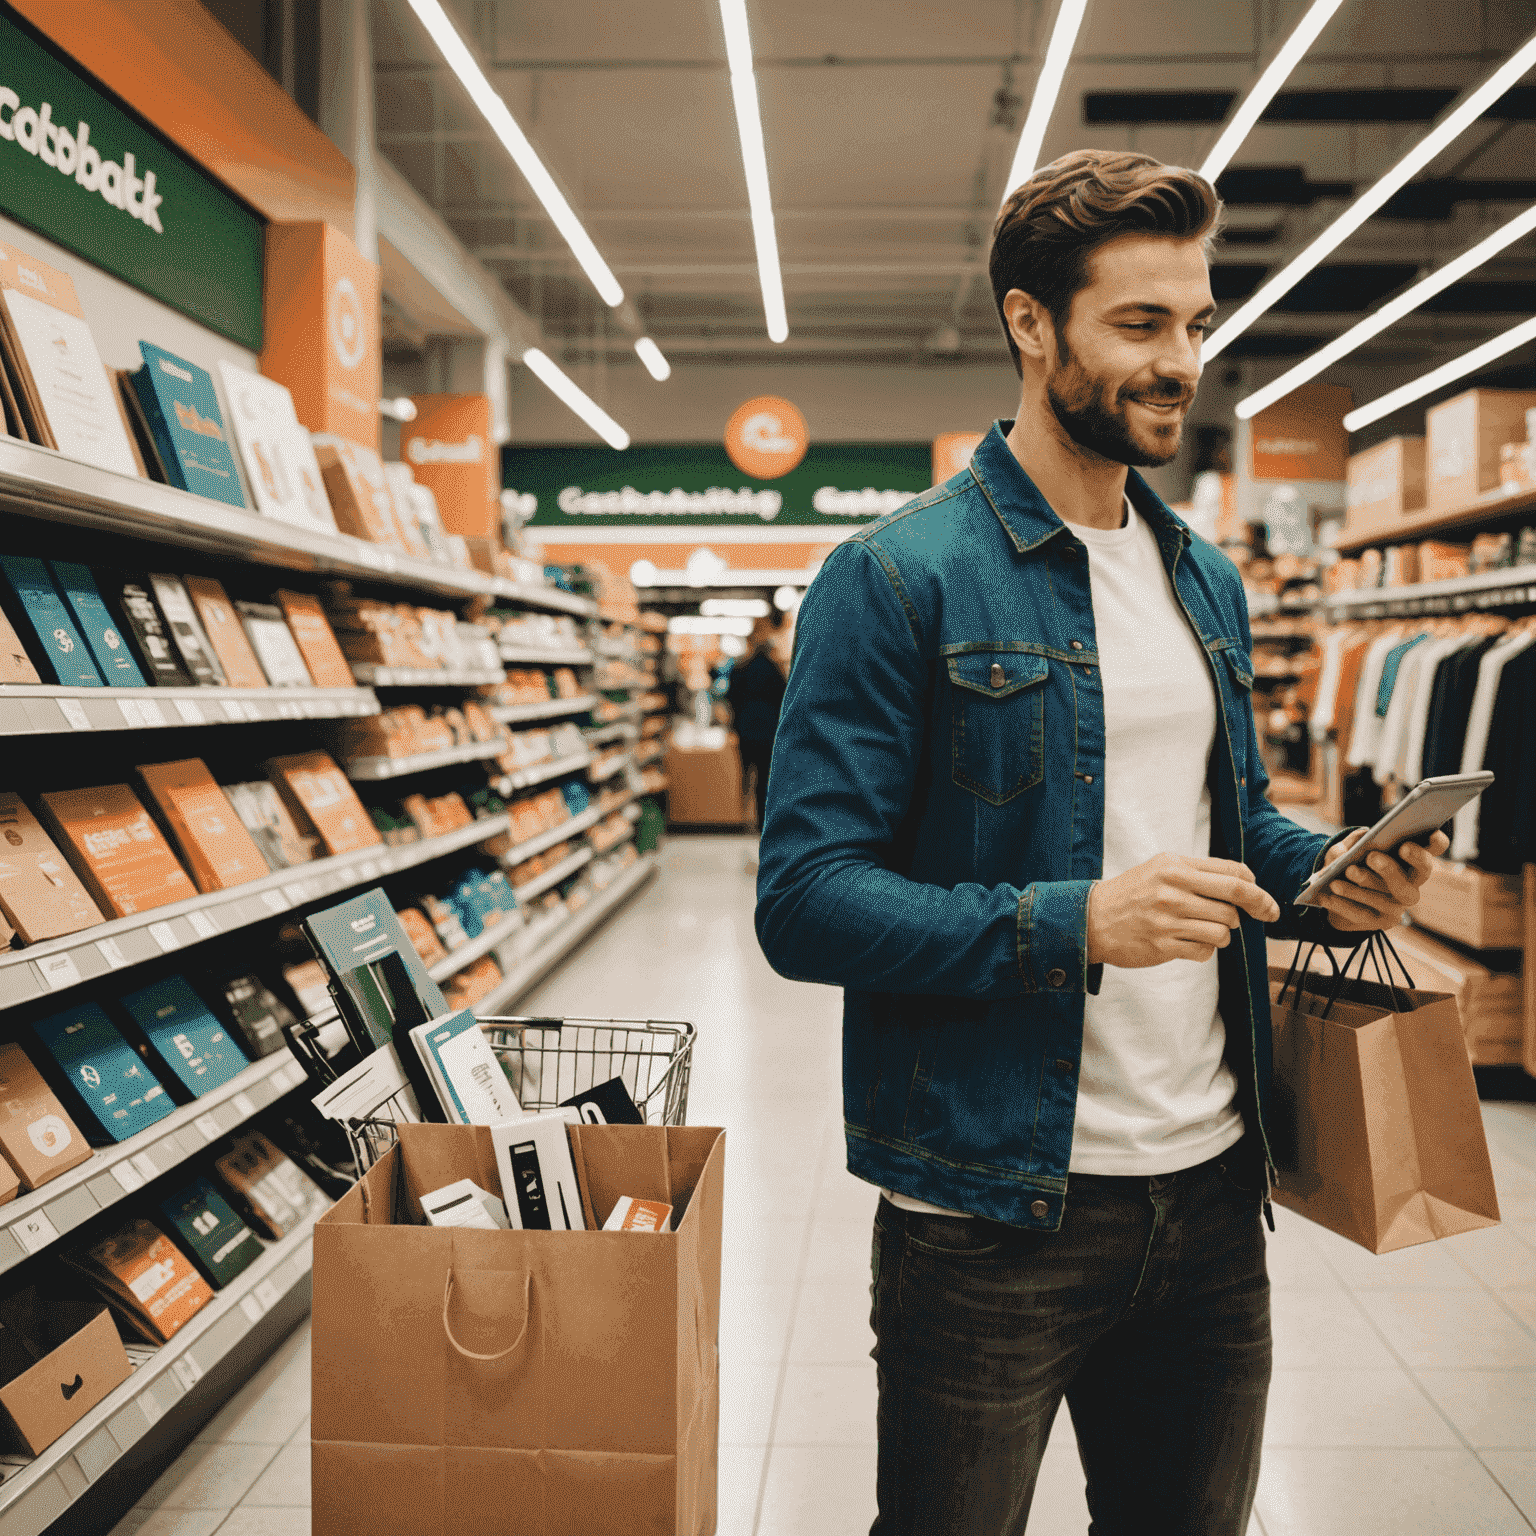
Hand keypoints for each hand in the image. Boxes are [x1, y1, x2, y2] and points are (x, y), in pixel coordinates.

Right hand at [1086, 853, 1280, 968]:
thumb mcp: (1160, 868)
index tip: (1265, 902)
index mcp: (1175, 866)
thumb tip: (1244, 882)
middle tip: (1255, 917)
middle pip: (1235, 901)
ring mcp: (1167, 919)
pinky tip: (1191, 943)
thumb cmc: (1131, 893)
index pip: (1234, 874)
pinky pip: (1205, 951)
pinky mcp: (1163, 945)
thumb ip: (1198, 871)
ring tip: (1208, 930)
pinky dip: (1205, 950)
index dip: (1257, 889)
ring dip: (1224, 934)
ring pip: (1223, 930)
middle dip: (1253, 910)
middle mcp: (1172, 890)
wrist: (1091, 919)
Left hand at [1316, 828, 1447, 931]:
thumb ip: (1351, 843)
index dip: (1436, 842)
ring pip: (1384, 897)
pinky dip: (1343, 904)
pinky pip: (1363, 914)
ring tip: (1339, 879)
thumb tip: (1354, 843)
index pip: (1434, 848)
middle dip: (1392, 867)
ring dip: (1360, 887)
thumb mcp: (1347, 849)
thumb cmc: (1349, 864)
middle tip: (1372, 857)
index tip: (1430, 833)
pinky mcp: (1383, 922)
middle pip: (1415, 877)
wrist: (1336, 897)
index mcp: (1410, 859)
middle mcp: (1412, 883)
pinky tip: (1327, 895)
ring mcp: (1399, 905)